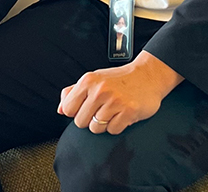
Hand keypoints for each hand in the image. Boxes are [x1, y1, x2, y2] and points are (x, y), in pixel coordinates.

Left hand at [57, 51, 183, 134]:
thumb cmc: (119, 79)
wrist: (148, 75)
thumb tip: (60, 110)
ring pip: (96, 128)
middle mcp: (100, 90)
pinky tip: (122, 114)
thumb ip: (73, 93)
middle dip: (89, 120)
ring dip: (104, 124)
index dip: (76, 112)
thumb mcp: (93, 79)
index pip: (68, 109)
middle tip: (101, 110)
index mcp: (88, 81)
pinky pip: (113, 130)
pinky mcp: (128, 111)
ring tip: (112, 111)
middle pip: (80, 122)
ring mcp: (114, 101)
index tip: (85, 108)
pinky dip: (117, 126)